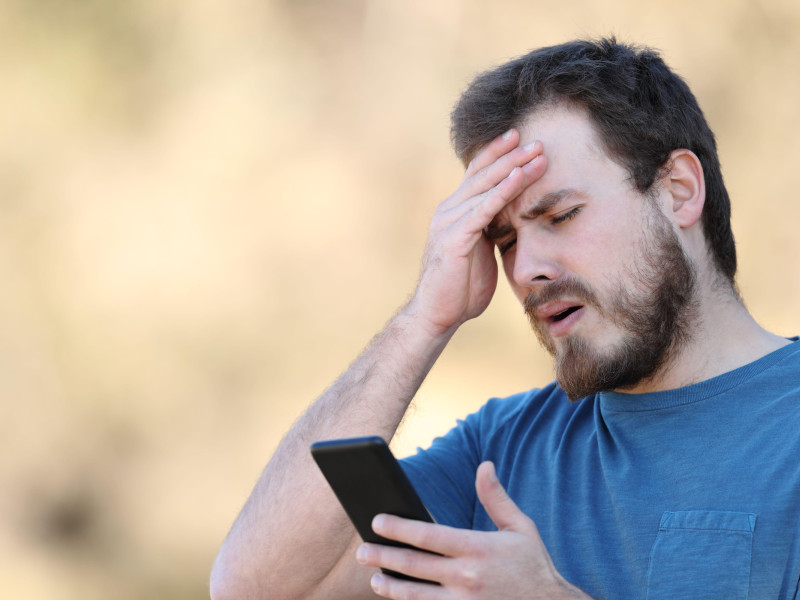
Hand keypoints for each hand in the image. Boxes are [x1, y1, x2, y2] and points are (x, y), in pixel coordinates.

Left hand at [356, 462, 591, 598]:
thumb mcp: (521, 527)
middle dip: (384, 557)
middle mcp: (467, 577)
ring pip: (416, 597)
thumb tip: (484, 465)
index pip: (429, 536)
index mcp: (477, 548)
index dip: (400, 528)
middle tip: (362, 551)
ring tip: (374, 579)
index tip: (377, 521)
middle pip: (415, 566)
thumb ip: (496, 498)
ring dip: (391, 587)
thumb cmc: (534, 565)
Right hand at [405, 130, 545, 336]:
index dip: (498, 155)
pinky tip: (518, 177)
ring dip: (513, 168)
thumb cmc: (461, 288)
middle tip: (536, 139)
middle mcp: (448, 211)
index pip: (477, 175)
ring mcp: (448, 223)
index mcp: (453, 212)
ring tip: (537, 154)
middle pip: (482, 174)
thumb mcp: (479, 251)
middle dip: (510, 155)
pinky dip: (502, 192)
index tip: (521, 139)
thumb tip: (508, 218)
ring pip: (484, 187)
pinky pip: (483, 209)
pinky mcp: (454, 238)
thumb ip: (488, 230)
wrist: (437, 315)